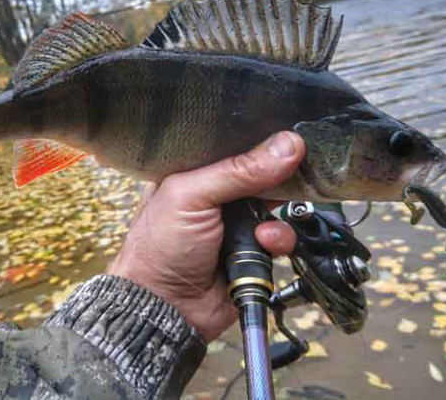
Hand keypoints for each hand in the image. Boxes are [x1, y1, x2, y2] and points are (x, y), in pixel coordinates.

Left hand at [107, 131, 304, 341]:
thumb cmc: (158, 247)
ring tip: (261, 229)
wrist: (165, 307)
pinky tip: (264, 244)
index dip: (259, 142)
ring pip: (276, 207)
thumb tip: (287, 144)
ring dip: (276, 216)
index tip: (285, 139)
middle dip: (276, 181)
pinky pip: (280, 238)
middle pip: (262, 175)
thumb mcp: (191, 196)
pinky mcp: (253, 251)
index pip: (235, 145)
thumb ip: (238, 170)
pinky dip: (278, 241)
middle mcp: (217, 195)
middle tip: (286, 178)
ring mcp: (236, 224)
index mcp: (195, 172)